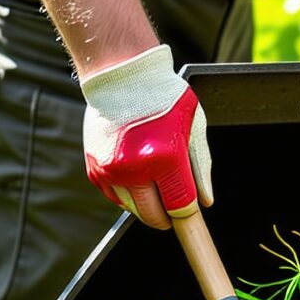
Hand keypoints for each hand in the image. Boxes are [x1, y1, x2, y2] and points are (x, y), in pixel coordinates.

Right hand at [81, 45, 211, 228]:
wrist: (121, 76)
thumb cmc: (164, 98)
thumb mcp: (193, 128)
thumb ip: (200, 169)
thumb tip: (204, 203)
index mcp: (165, 158)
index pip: (180, 206)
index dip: (188, 218)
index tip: (192, 223)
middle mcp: (135, 167)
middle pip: (154, 216)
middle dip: (167, 217)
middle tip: (173, 208)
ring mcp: (111, 170)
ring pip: (134, 209)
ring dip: (147, 206)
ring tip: (156, 186)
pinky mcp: (95, 169)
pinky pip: (115, 197)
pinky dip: (128, 195)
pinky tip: (137, 178)